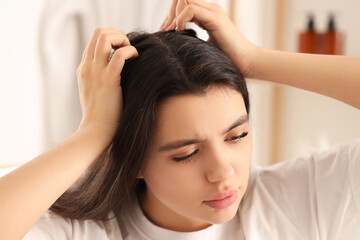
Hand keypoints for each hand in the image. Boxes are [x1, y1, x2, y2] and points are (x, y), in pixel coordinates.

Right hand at [76, 28, 138, 143]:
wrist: (96, 131)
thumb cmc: (100, 115)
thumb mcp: (95, 92)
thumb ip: (101, 78)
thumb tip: (118, 70)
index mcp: (84, 68)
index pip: (94, 40)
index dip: (111, 39)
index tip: (123, 51)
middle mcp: (88, 66)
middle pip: (99, 32)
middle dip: (117, 34)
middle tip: (128, 49)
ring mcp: (96, 72)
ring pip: (105, 37)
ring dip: (122, 39)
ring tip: (131, 53)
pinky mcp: (108, 80)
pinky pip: (119, 55)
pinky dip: (130, 51)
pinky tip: (135, 59)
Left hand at [159, 0, 257, 76]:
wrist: (246, 62)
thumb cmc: (226, 59)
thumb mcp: (203, 46)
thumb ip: (191, 39)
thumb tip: (173, 44)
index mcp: (207, 14)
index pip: (183, 4)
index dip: (170, 15)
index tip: (164, 31)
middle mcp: (210, 9)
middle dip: (170, 13)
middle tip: (165, 31)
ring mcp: (213, 12)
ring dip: (174, 15)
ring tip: (171, 31)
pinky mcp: (215, 19)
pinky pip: (191, 9)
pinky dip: (181, 19)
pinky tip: (179, 32)